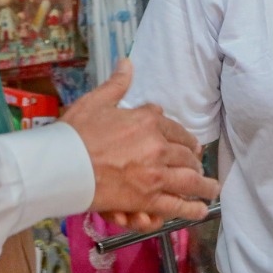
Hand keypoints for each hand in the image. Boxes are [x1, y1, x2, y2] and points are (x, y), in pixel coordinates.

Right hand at [61, 60, 218, 229]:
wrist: (62, 165)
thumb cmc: (75, 133)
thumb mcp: (96, 101)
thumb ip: (117, 84)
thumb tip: (127, 64)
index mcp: (148, 122)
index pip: (176, 130)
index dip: (186, 139)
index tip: (190, 145)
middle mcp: (157, 147)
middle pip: (186, 156)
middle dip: (195, 163)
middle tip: (199, 168)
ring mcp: (155, 175)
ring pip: (189, 181)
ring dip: (203, 186)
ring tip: (210, 189)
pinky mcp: (147, 199)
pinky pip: (176, 204)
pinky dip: (192, 208)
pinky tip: (200, 209)